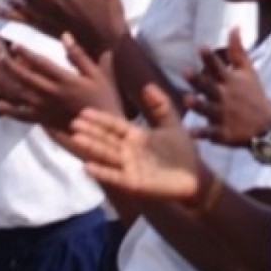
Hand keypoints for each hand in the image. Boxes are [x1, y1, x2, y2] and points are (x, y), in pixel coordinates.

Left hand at [0, 33, 122, 128]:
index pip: (42, 65)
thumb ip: (79, 56)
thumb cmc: (105, 99)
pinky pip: (25, 117)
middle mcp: (54, 95)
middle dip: (10, 67)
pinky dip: (11, 111)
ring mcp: (48, 109)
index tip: (13, 45)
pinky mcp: (46, 121)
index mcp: (67, 81)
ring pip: (21, 97)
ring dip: (5, 87)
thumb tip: (65, 35)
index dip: (26, 54)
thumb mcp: (98, 74)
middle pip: (26, 79)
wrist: (106, 131)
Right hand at [51, 84, 205, 205]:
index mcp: (135, 136)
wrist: (195, 179)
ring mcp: (128, 168)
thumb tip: (147, 85)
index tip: (84, 112)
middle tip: (74, 123)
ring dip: (91, 148)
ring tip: (76, 140)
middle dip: (90, 132)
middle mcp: (127, 151)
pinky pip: (114, 177)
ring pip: (106, 156)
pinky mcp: (132, 184)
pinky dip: (101, 172)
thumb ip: (160, 106)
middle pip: (106, 139)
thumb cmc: (182, 152)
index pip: (114, 125)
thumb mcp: (171, 125)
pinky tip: (86, 167)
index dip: (100, 119)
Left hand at [184, 28, 270, 146]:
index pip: (219, 67)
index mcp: (230, 82)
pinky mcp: (223, 133)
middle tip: (185, 71)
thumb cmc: (254, 95)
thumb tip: (234, 27)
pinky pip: (211, 133)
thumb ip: (237, 51)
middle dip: (198, 80)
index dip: (210, 58)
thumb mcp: (248, 72)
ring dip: (198, 105)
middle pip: (210, 87)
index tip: (201, 47)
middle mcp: (225, 97)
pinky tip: (189, 133)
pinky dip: (201, 133)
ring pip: (209, 110)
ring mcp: (224, 116)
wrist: (269, 126)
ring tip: (187, 100)